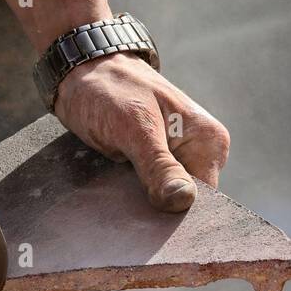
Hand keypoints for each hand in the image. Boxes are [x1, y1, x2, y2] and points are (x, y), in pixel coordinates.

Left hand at [54, 53, 229, 212]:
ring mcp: (178, 159)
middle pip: (186, 202)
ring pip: (166, 200)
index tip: (152, 219)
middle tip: (130, 206)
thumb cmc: (109, 89)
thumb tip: (182, 200)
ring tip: (120, 196)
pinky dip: (133, 197)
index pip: (205, 199)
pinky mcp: (155, 164)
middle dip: (160, 210)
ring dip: (143, 205)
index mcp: (209, 142)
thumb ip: (159, 166)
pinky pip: (150, 191)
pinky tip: (117, 193)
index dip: (179, 214)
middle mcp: (199, 152)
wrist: (81, 71)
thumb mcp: (134, 127)